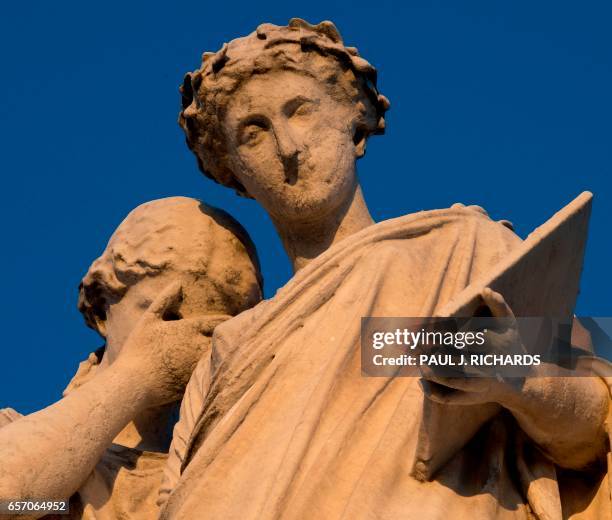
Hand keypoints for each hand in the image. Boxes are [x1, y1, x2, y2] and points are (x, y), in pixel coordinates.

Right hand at [117, 281, 228, 405]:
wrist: (133, 385)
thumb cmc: (138, 350)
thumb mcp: (149, 320)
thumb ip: (164, 300)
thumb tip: (178, 282)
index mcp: (189, 329)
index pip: (217, 322)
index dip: (227, 320)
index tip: (235, 319)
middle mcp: (198, 346)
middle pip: (224, 338)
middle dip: (233, 335)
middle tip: (243, 332)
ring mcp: (199, 365)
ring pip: (221, 356)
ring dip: (228, 352)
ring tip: (238, 350)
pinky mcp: (198, 382)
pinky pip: (214, 374)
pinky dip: (220, 370)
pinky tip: (223, 370)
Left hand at [421, 287, 524, 405]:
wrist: (520, 382)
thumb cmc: (512, 346)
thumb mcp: (510, 324)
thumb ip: (499, 305)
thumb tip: (485, 288)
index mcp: (494, 347)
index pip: (465, 341)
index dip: (445, 338)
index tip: (428, 333)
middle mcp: (487, 367)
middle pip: (456, 362)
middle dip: (434, 356)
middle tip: (414, 349)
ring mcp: (480, 385)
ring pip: (451, 381)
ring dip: (431, 373)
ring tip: (417, 363)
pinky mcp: (472, 398)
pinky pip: (450, 398)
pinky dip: (433, 392)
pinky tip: (420, 381)